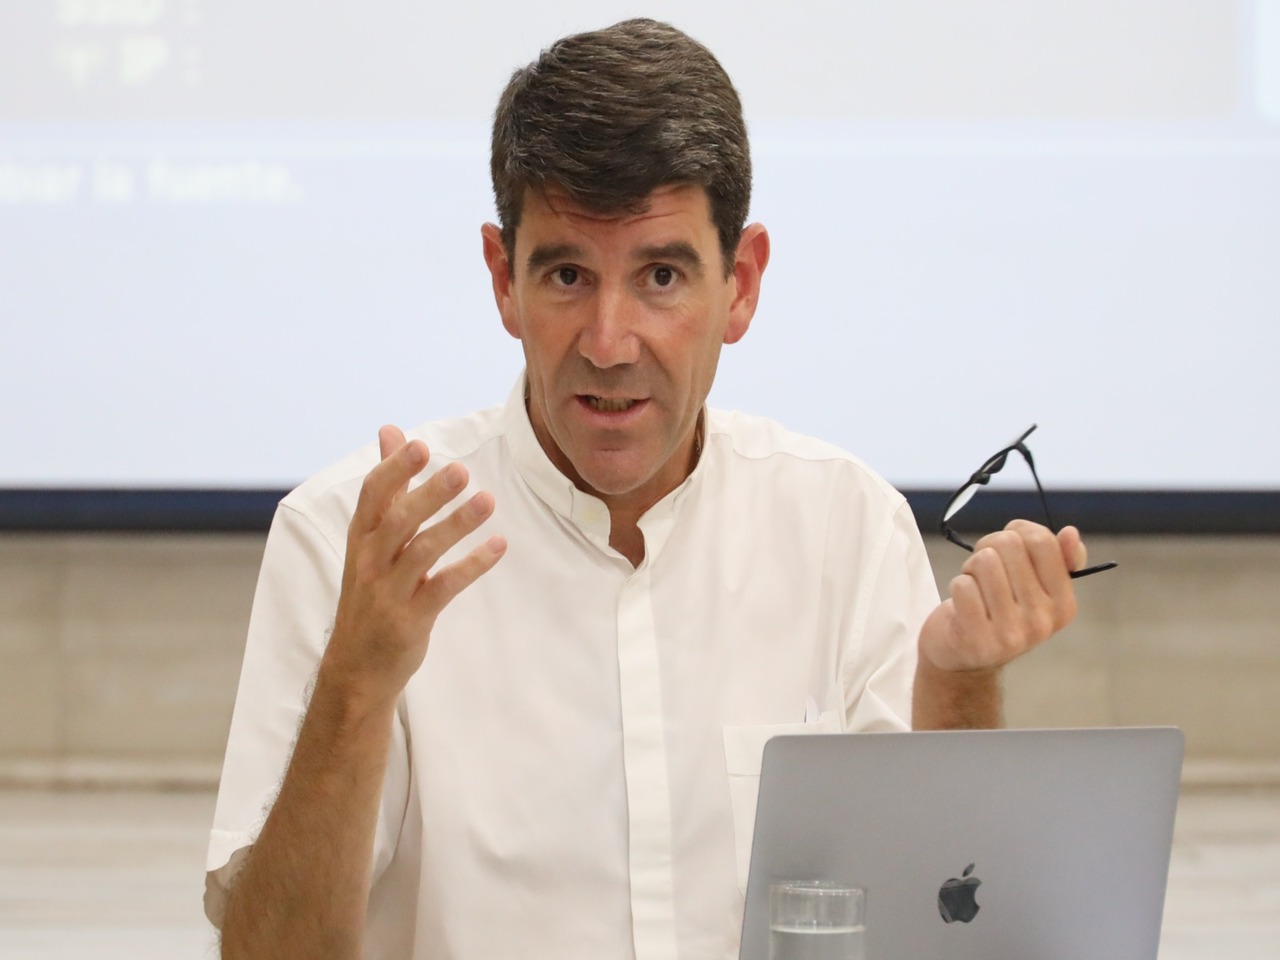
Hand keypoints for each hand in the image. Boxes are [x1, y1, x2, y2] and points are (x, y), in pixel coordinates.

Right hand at [324, 425, 506, 699]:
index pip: (373, 495)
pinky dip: (473, 564)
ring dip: (457, 524)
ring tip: (488, 501)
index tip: (420, 446)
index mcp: (361, 537)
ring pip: (422, 551)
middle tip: (461, 470)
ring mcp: (390, 591)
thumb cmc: (371, 591)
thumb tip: (390, 431)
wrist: (357, 665)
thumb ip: (386, 487)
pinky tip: (499, 545)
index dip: (395, 470)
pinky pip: (444, 586)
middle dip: (429, 494)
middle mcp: (371, 561)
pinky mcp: (411, 618)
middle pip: (398, 520)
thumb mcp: (370, 539)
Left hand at [920, 519, 1086, 673]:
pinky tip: (963, 604)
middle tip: (985, 570)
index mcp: (1063, 605)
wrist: (964, 658)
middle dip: (989, 548)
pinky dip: (957, 585)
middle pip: (1008, 544)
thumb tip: (1071, 533)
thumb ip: (1057, 558)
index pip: (1042, 541)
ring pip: (984, 560)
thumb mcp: (1035, 588)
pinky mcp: (976, 640)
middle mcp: (1041, 622)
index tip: (1007, 545)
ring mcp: (1010, 634)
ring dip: (971, 568)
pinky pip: (963, 585)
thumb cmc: (999, 611)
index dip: (1017, 531)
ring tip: (975, 587)